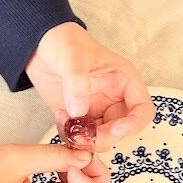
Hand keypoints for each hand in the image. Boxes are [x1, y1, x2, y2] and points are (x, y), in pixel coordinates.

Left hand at [27, 23, 154, 150]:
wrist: (39, 45)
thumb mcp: (72, 56)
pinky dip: (70, 136)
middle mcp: (114, 99)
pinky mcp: (78, 118)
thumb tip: (79, 112)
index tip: (115, 130)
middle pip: (121, 131)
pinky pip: (80, 137)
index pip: (143, 110)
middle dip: (104, 137)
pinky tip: (59, 117)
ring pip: (101, 138)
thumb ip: (77, 83)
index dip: (134, 124)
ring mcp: (96, 110)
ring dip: (86, 140)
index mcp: (125, 82)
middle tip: (85, 136)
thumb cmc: (64, 42)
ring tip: (67, 123)